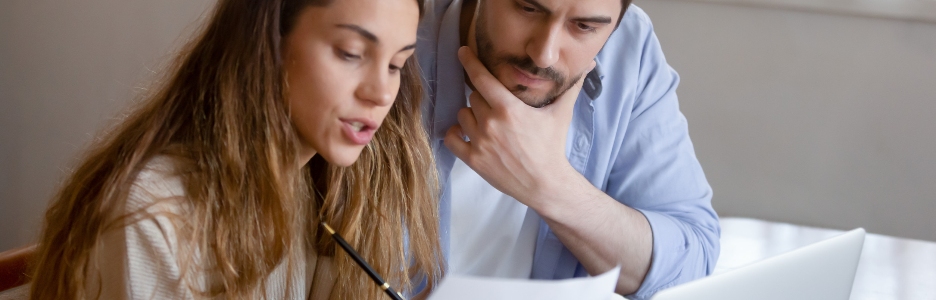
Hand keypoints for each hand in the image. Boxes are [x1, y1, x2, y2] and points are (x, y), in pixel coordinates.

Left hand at [443, 46, 593, 207]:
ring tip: (487, 123)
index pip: (482, 78)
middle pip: (474, 96)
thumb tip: (588, 64)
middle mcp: (491, 123)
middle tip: (497, 108)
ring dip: (471, 116)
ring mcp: (480, 142)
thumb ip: (570, 87)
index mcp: (509, 108)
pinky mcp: (473, 159)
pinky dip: (456, 133)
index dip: (470, 62)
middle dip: (484, 99)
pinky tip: (466, 133)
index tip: (463, 52)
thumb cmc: (552, 147)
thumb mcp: (561, 114)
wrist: (545, 183)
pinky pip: (451, 138)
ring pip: (463, 114)